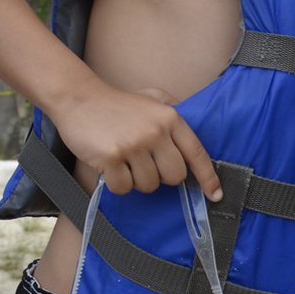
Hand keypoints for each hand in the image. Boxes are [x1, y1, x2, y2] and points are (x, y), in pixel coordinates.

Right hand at [51, 83, 221, 200]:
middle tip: (146, 164)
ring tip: (126, 161)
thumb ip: (175, 116)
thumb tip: (192, 144)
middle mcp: (156, 132)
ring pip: (149, 185)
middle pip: (174, 176)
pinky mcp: (111, 157)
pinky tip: (111, 166)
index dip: (208, 177)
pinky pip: (124, 188)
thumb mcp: (155, 99)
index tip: (215, 195)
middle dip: (162, 177)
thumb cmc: (120, 103)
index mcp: (171, 118)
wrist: (79, 98)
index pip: (197, 153)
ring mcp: (134, 145)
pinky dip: (118, 183)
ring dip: (137, 180)